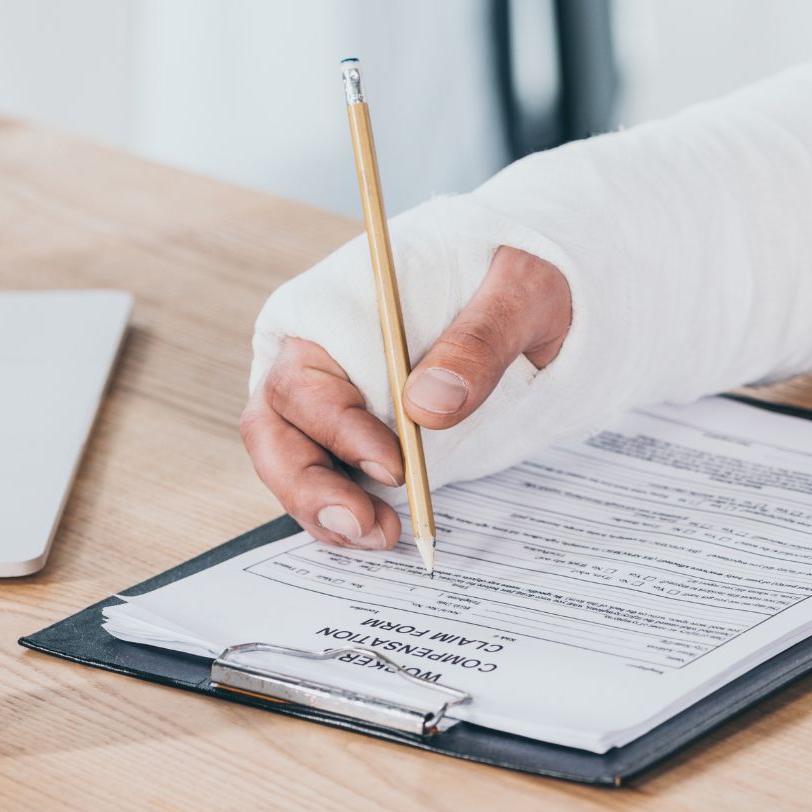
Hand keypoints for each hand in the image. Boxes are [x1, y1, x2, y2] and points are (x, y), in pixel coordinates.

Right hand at [239, 245, 571, 548]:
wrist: (536, 294)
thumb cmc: (522, 275)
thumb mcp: (523, 289)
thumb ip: (479, 340)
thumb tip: (428, 404)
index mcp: (338, 307)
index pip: (305, 376)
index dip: (338, 428)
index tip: (394, 466)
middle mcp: (318, 353)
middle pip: (275, 426)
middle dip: (308, 485)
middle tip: (364, 524)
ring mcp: (330, 396)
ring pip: (288, 458)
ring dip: (322, 506)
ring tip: (379, 535)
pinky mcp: (353, 431)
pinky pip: (325, 474)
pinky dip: (340, 509)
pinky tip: (376, 530)